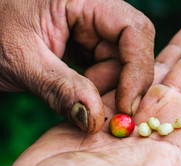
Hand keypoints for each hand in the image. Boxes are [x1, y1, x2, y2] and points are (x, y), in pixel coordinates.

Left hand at [0, 0, 154, 132]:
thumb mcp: (22, 62)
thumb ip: (61, 89)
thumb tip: (96, 119)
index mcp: (84, 0)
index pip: (133, 30)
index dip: (138, 68)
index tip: (126, 105)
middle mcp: (94, 12)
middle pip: (130, 51)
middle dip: (117, 85)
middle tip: (95, 113)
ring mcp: (92, 30)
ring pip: (120, 66)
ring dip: (103, 90)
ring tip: (72, 102)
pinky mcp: (86, 46)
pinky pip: (106, 70)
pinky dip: (95, 89)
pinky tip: (76, 96)